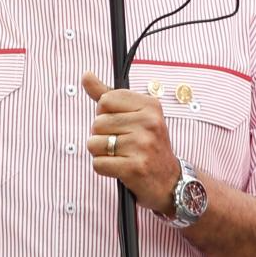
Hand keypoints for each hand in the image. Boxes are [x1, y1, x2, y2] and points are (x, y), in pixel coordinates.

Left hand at [82, 71, 180, 214]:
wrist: (169, 181)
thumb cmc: (147, 144)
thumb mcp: (135, 115)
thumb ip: (108, 94)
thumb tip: (86, 75)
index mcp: (150, 105)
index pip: (106, 100)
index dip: (105, 113)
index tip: (119, 123)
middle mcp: (149, 123)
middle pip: (97, 122)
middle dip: (102, 135)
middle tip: (122, 143)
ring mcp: (143, 145)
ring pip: (94, 143)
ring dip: (101, 153)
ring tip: (120, 155)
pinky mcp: (135, 168)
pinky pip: (98, 163)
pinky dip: (103, 168)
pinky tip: (119, 168)